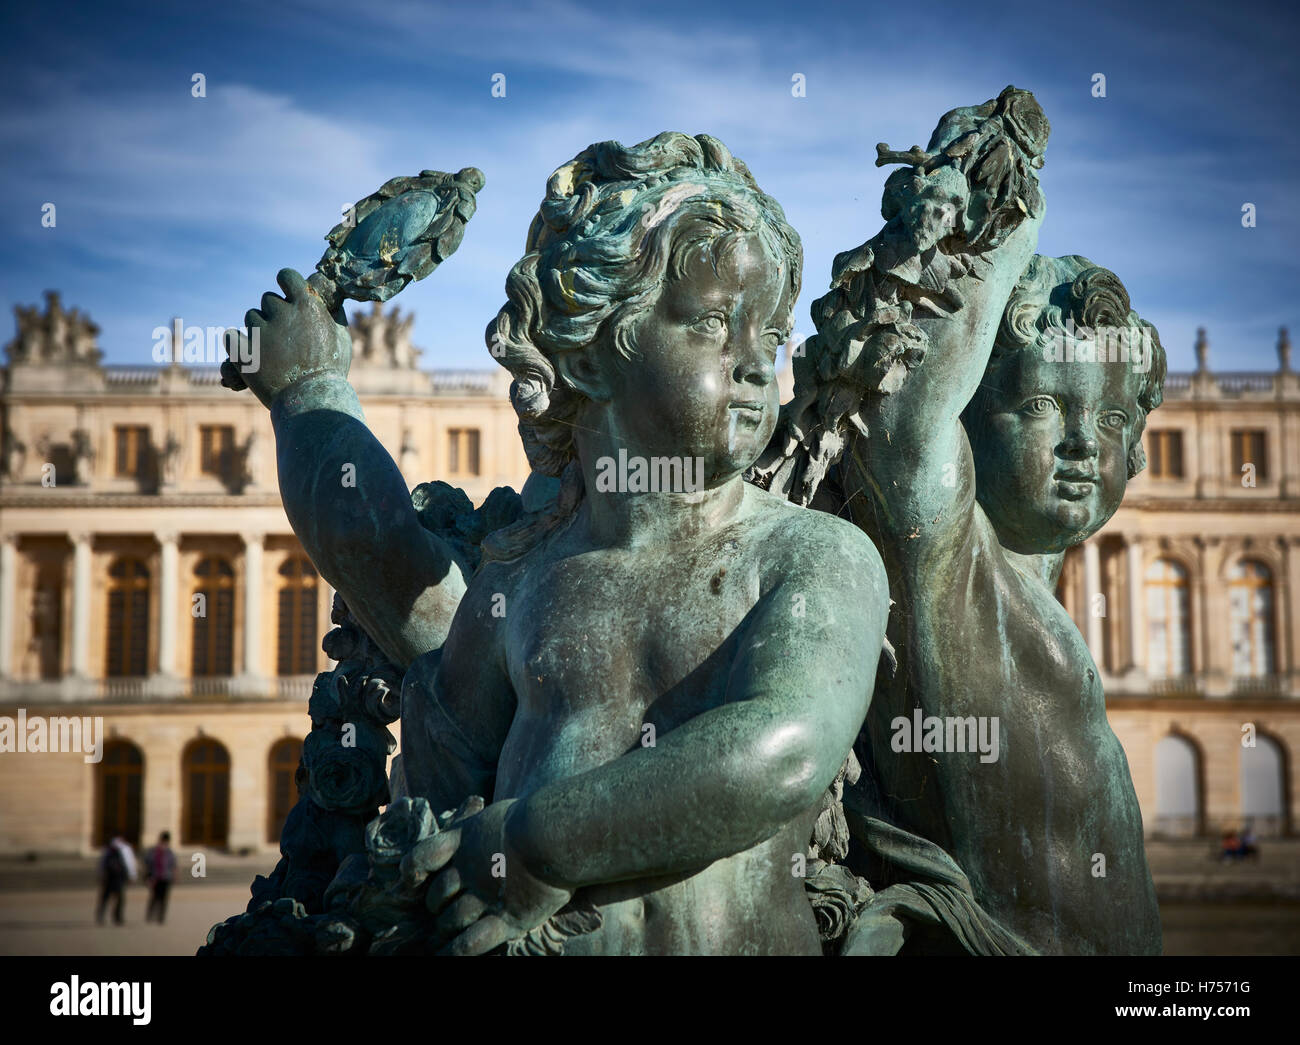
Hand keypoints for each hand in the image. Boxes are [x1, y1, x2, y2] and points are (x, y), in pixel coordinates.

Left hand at [222, 268, 351, 408]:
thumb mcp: (342, 339)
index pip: (286, 276)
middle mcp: (282, 313)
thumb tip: (328, 301)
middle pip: (267, 300)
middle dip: (274, 313)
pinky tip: (246, 351)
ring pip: (251, 318)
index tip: (286, 293)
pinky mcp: (243, 351)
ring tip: (272, 351)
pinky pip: (230, 335)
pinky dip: (237, 343)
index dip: (285, 283)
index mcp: (306, 306)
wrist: (313, 401)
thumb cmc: (331, 372)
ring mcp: (260, 332)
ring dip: (259, 329)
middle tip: (284, 335)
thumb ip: (332, 315)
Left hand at [400, 798, 573, 955]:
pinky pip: (471, 942)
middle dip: (435, 906)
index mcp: (463, 842)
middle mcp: (468, 871)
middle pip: (437, 896)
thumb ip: (476, 819)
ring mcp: (485, 897)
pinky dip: (456, 950)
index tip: (412, 878)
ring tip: (440, 939)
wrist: (555, 835)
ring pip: (451, 921)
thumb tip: (470, 807)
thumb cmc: (531, 819)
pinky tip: (449, 953)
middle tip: (438, 913)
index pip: (422, 857)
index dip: (413, 869)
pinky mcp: (506, 919)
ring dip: (444, 931)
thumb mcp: (494, 813)